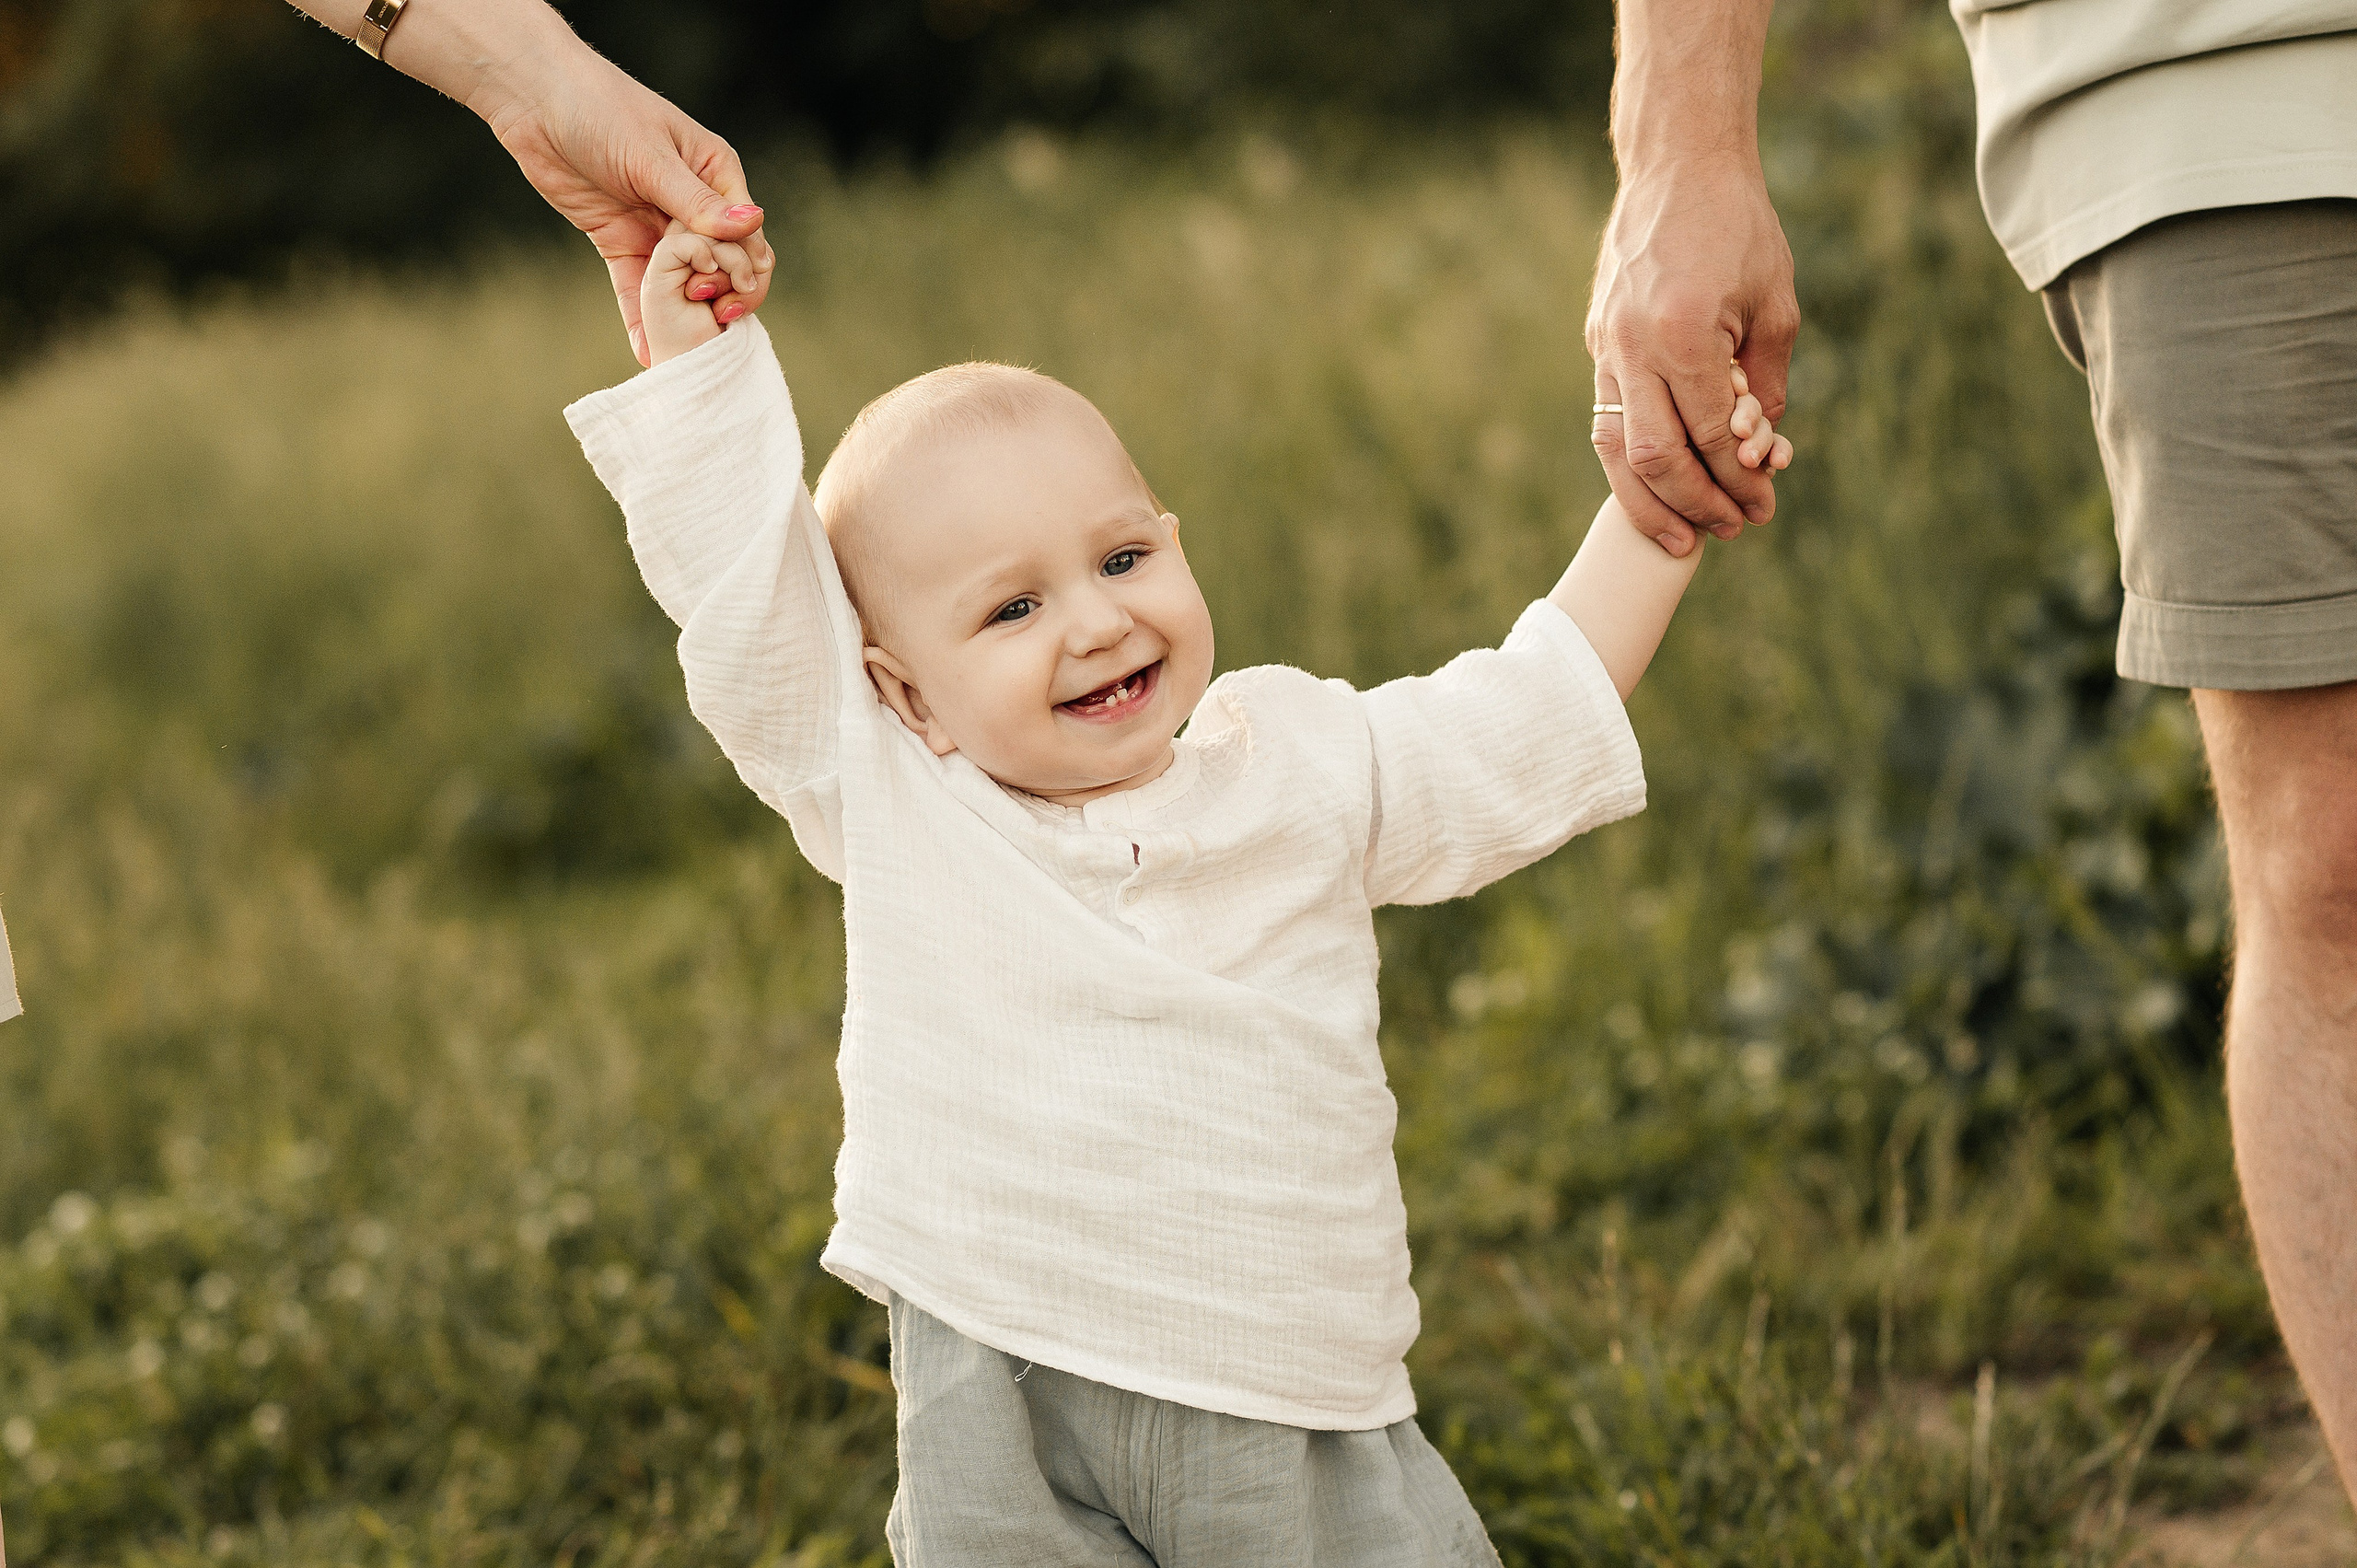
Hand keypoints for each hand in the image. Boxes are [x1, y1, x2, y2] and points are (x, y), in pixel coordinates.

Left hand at [485, 50, 775, 366]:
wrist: (534, 101)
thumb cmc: (600, 107)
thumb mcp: (650, 157)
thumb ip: (696, 201)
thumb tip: (753, 226)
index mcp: (716, 175)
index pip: (747, 234)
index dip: (743, 269)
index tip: (726, 293)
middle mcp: (694, 205)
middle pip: (722, 264)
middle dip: (718, 297)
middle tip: (706, 325)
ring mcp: (658, 226)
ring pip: (682, 282)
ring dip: (682, 317)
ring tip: (680, 356)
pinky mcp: (621, 242)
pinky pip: (638, 287)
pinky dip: (642, 318)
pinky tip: (646, 352)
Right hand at [1586, 157, 1798, 555]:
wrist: (1677, 165)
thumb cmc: (1738, 227)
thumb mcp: (1774, 303)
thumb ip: (1765, 382)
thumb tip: (1757, 449)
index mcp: (1684, 333)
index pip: (1710, 435)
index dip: (1740, 480)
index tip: (1764, 505)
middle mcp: (1634, 347)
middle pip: (1655, 458)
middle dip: (1695, 505)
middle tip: (1729, 531)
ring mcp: (1606, 346)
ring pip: (1614, 450)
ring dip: (1647, 503)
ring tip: (1678, 539)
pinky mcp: (1596, 343)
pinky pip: (1606, 418)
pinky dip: (1629, 462)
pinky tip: (1654, 486)